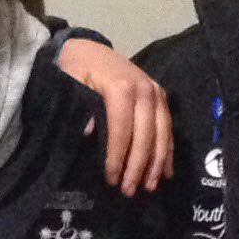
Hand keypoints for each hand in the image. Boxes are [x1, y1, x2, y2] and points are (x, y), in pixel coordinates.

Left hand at [53, 38, 172, 194]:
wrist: (87, 48)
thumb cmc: (74, 69)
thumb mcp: (70, 85)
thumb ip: (81, 110)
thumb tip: (91, 135)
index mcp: (120, 88)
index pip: (122, 129)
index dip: (118, 156)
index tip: (111, 179)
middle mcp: (144, 89)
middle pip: (145, 134)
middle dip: (138, 166)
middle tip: (129, 190)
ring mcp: (155, 91)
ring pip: (161, 133)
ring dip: (156, 163)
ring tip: (148, 187)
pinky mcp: (159, 95)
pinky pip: (168, 126)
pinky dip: (168, 150)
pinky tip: (165, 172)